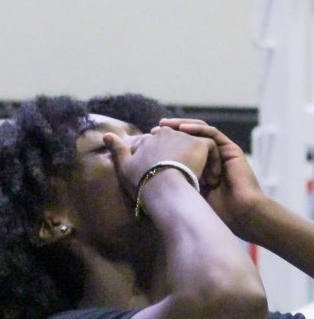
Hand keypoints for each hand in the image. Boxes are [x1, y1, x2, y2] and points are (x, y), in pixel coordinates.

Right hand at [103, 127, 219, 201]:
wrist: (162, 186)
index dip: (166, 160)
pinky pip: (212, 149)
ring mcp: (187, 137)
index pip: (161, 144)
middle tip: (187, 179)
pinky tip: (211, 179)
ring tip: (203, 180)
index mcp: (152, 137)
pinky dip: (213, 163)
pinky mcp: (201, 144)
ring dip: (201, 161)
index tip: (170, 176)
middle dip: (184, 159)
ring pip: (196, 146)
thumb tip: (105, 134)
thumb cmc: (141, 180)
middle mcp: (170, 132)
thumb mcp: (124, 165)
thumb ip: (117, 149)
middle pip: (179, 143)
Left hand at [156, 118, 264, 236]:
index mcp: (196, 168)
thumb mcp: (181, 193)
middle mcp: (207, 159)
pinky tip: (184, 128)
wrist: (235, 214)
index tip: (145, 143)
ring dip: (183, 126)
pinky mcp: (231, 150)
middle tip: (155, 129)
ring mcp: (220, 153)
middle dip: (170, 132)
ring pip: (200, 132)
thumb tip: (141, 177)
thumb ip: (168, 182)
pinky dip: (198, 129)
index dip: (162, 145)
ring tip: (167, 124)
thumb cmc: (207, 210)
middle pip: (187, 139)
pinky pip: (213, 134)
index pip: (178, 150)